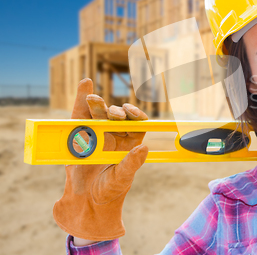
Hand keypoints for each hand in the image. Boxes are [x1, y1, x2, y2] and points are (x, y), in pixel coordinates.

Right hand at [53, 78, 148, 240]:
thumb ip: (132, 164)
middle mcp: (116, 136)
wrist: (85, 203)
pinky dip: (81, 99)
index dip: (136, 115)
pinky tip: (85, 84)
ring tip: (93, 99)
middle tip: (112, 114)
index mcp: (131, 143)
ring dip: (98, 104)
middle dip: (115, 112)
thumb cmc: (109, 192)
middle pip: (117, 117)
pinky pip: (81, 115)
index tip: (132, 113)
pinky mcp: (79, 135)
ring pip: (99, 114)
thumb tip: (145, 147)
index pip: (137, 124)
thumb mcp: (122, 179)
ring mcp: (97, 134)